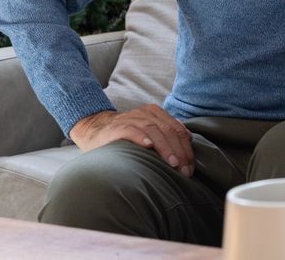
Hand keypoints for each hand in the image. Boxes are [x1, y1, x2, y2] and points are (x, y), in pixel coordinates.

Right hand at [69, 105, 193, 176]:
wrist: (95, 130)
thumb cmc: (126, 136)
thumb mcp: (148, 132)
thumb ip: (166, 134)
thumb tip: (188, 142)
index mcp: (156, 114)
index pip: (178, 130)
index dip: (186, 148)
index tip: (190, 168)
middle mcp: (146, 114)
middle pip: (168, 130)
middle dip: (179, 151)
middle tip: (184, 170)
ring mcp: (131, 119)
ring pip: (154, 130)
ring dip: (165, 147)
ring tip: (172, 163)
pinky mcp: (117, 127)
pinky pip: (131, 130)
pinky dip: (141, 137)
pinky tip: (148, 146)